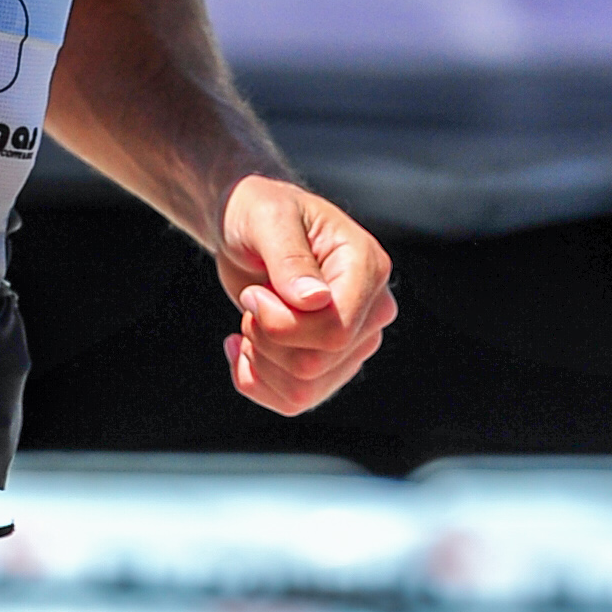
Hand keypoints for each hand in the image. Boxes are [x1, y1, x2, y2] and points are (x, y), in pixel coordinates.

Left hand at [216, 174, 395, 415]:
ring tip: (249, 322)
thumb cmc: (260, 210)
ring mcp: (353, 341)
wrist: (249, 227)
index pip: (337, 332)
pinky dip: (255, 381)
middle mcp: (371, 311)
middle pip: (317, 363)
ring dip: (260, 361)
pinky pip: (293, 400)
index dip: (282, 324)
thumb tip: (315, 301)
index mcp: (368, 269)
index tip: (254, 293)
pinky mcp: (328, 363)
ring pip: (305, 389)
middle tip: (251, 300)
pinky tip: (240, 349)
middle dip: (265, 338)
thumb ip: (290, 258)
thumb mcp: (268, 219)